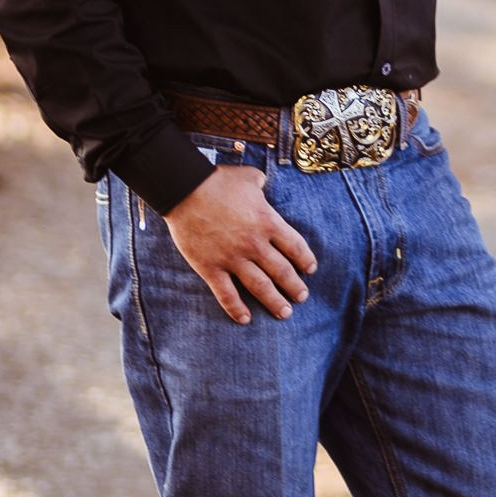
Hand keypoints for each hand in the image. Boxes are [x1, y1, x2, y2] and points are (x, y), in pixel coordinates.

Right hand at [164, 167, 317, 324]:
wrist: (185, 189)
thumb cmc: (218, 181)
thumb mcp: (249, 177)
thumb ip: (261, 185)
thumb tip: (263, 185)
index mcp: (267, 221)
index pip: (295, 246)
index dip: (305, 260)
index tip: (310, 269)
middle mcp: (254, 244)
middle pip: (281, 271)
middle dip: (294, 286)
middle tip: (302, 297)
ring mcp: (232, 258)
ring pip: (260, 286)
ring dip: (274, 301)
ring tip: (285, 313)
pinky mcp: (210, 267)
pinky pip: (226, 293)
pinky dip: (236, 308)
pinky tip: (245, 318)